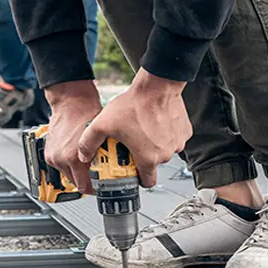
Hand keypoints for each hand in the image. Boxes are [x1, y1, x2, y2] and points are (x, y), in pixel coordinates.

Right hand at [42, 80, 103, 193]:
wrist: (71, 101)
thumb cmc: (86, 113)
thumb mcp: (101, 138)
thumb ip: (104, 157)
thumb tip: (115, 170)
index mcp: (73, 158)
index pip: (84, 187)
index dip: (95, 189)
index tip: (102, 187)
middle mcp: (61, 159)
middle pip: (76, 183)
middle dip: (87, 180)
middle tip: (98, 175)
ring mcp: (53, 157)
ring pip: (68, 175)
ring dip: (78, 172)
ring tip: (88, 164)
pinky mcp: (49, 154)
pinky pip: (61, 167)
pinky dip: (69, 165)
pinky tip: (78, 156)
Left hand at [78, 68, 189, 187]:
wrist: (157, 84)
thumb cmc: (135, 104)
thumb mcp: (103, 124)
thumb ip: (88, 142)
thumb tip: (83, 155)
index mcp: (148, 158)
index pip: (147, 182)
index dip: (138, 180)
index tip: (131, 172)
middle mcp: (166, 154)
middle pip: (154, 164)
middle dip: (144, 157)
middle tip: (132, 145)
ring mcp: (177, 142)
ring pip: (164, 150)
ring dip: (155, 145)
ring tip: (143, 130)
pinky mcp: (184, 131)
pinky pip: (174, 138)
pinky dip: (165, 134)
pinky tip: (155, 123)